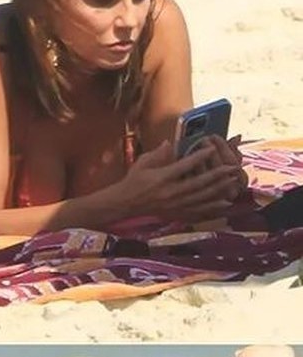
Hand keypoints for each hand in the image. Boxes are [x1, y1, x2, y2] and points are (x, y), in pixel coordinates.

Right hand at [111, 139, 245, 223]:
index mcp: (161, 178)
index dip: (199, 156)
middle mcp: (170, 193)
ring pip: (201, 197)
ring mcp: (174, 205)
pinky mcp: (176, 213)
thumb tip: (170, 142)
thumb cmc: (133, 181)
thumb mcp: (142, 163)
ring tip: (232, 181)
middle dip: (217, 175)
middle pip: (198, 183)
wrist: (124, 203)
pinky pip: (198, 211)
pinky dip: (212, 208)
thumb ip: (158, 153)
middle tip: (232, 167)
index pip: (184, 165)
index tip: (212, 147)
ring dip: (219, 189)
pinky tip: (225, 204)